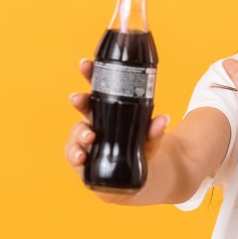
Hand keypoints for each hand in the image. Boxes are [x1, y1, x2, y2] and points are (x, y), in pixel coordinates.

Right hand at [65, 57, 170, 182]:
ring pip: (76, 132)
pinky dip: (75, 155)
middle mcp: (94, 123)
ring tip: (90, 136)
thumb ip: (155, 131)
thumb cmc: (140, 148)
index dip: (89, 75)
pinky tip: (81, 157)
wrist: (138, 175)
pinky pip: (73, 156)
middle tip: (79, 98)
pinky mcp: (83, 160)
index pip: (98, 88)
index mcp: (109, 110)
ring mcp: (86, 141)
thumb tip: (163, 119)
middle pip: (82, 107)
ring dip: (80, 132)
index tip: (85, 63)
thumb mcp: (151, 138)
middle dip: (79, 101)